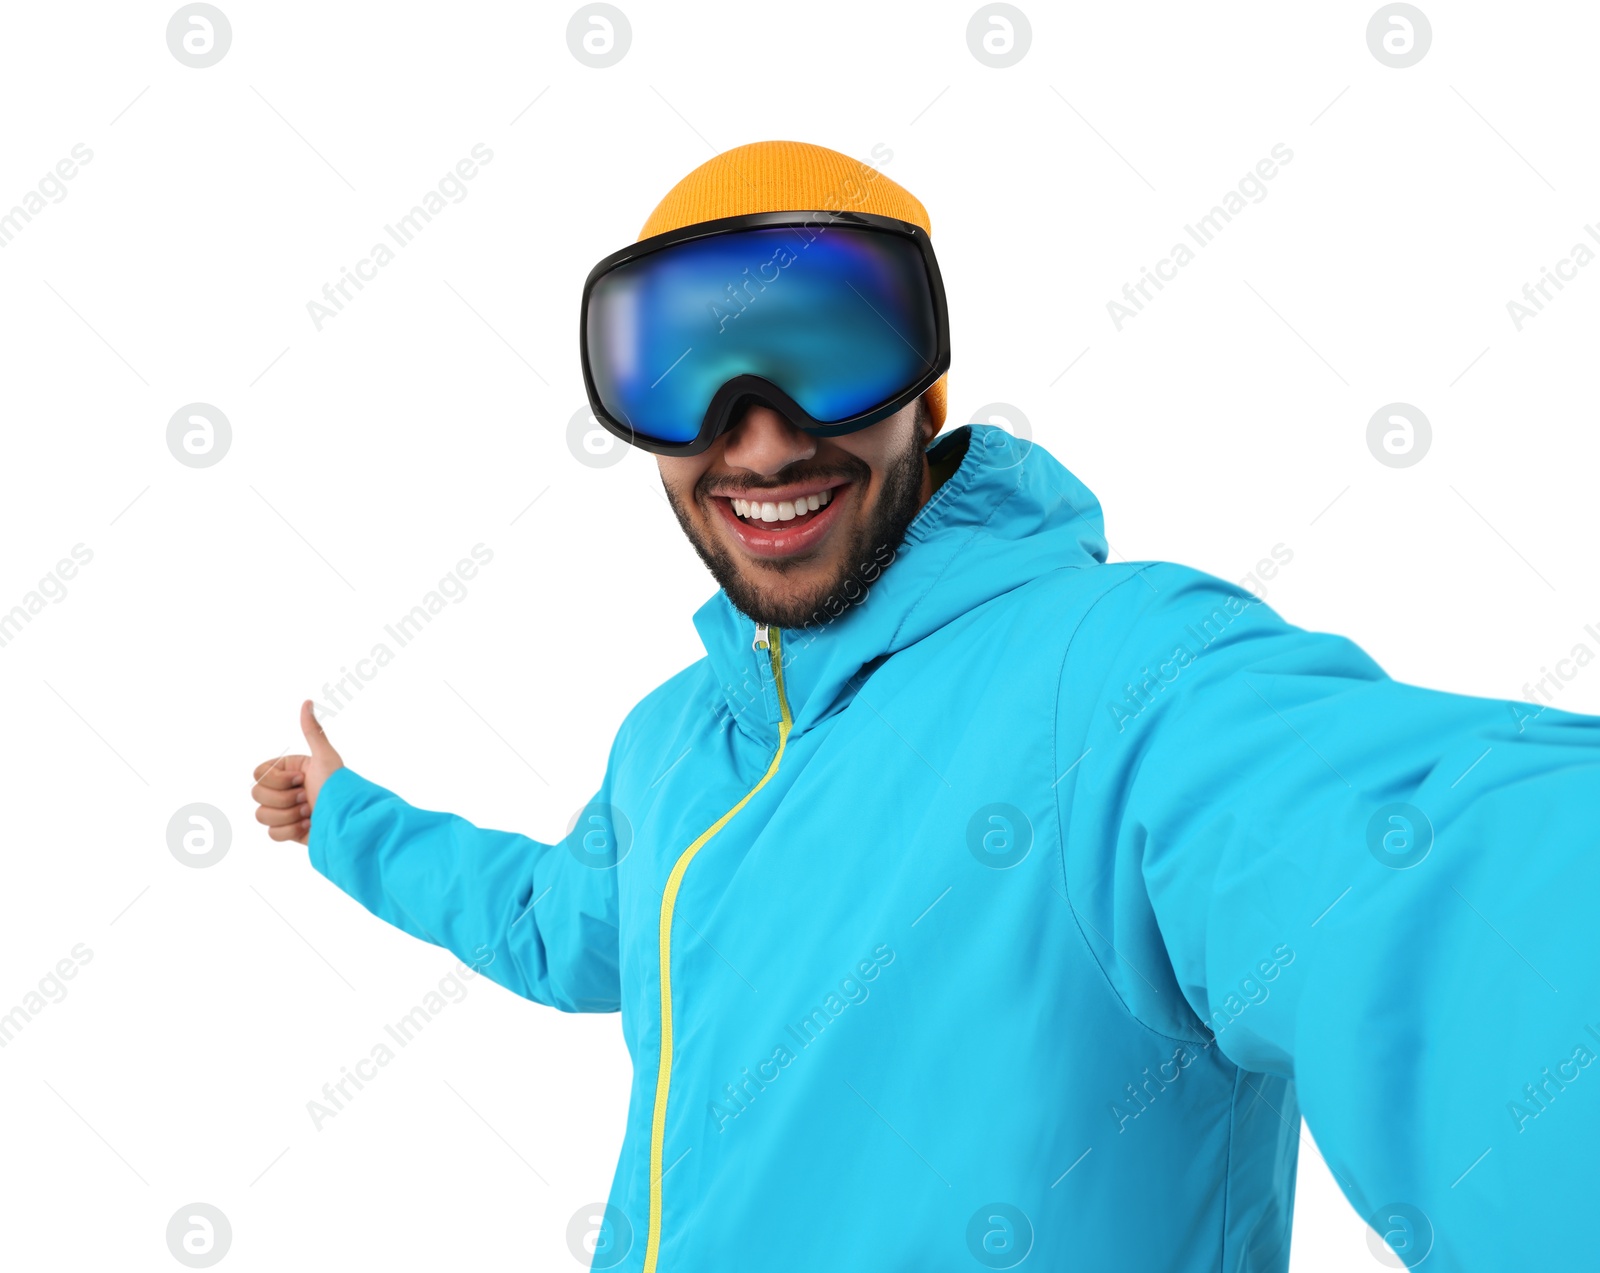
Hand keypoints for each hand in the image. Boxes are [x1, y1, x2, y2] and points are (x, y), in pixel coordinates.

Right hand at [250, 700, 345, 844]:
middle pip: (257, 795)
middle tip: (308, 797)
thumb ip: (313, 731)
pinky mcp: (288, 831)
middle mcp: (285, 789)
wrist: (348, 822)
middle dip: (284, 799)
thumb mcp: (325, 757)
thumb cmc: (338, 787)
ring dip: (289, 816)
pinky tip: (309, 826)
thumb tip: (307, 701)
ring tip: (311, 812)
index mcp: (289, 770)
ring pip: (262, 816)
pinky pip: (272, 834)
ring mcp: (285, 811)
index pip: (258, 774)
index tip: (301, 780)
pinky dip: (291, 832)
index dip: (277, 780)